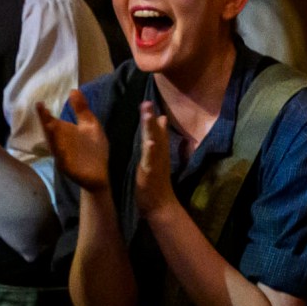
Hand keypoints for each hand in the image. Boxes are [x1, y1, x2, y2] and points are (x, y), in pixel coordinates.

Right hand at [36, 89, 109, 192]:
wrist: (98, 175)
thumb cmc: (93, 149)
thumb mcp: (89, 125)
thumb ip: (81, 109)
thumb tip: (74, 90)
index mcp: (64, 131)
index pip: (52, 120)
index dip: (45, 113)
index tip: (39, 103)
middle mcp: (60, 142)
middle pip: (49, 131)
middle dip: (44, 122)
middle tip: (40, 109)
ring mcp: (62, 154)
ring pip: (53, 143)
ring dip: (50, 135)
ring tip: (47, 123)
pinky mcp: (66, 165)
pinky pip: (60, 156)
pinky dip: (58, 150)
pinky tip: (57, 142)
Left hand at [134, 101, 179, 219]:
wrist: (160, 205)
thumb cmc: (156, 181)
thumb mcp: (155, 157)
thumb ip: (157, 140)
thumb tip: (161, 120)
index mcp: (157, 151)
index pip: (154, 130)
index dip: (150, 116)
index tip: (146, 100)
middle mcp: (159, 154)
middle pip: (155, 133)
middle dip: (150, 117)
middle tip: (147, 101)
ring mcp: (156, 163)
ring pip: (154, 143)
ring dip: (152, 130)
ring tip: (149, 115)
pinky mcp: (151, 173)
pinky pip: (151, 160)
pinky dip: (151, 151)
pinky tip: (150, 142)